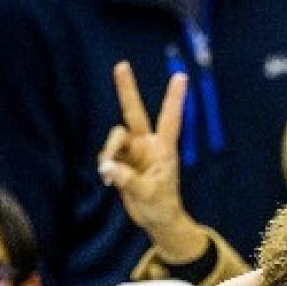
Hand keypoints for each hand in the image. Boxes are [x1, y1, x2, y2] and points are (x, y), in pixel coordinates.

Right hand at [98, 63, 205, 262]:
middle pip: (134, 112)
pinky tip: (108, 179)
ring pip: (115, 137)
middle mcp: (147, 145)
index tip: (181, 76)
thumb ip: (128, 180)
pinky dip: (104, 165)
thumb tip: (108, 167)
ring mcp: (133, 152)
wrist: (156, 220)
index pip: (170, 119)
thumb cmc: (161, 206)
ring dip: (109, 151)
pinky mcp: (121, 161)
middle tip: (121, 65)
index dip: (174, 98)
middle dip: (126, 89)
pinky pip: (106, 155)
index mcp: (164, 148)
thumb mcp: (149, 195)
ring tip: (108, 175)